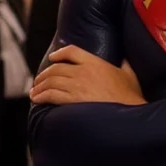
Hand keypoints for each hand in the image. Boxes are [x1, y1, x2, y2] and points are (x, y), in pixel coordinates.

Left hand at [30, 46, 145, 106]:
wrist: (130, 114)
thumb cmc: (131, 97)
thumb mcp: (130, 76)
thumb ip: (125, 66)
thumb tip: (125, 60)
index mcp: (96, 63)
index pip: (71, 51)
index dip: (59, 54)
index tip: (52, 58)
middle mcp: (83, 71)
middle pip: (56, 68)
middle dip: (44, 74)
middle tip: (39, 81)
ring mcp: (77, 85)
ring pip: (51, 81)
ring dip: (40, 86)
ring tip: (35, 92)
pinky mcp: (72, 100)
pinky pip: (51, 95)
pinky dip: (41, 96)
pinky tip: (37, 99)